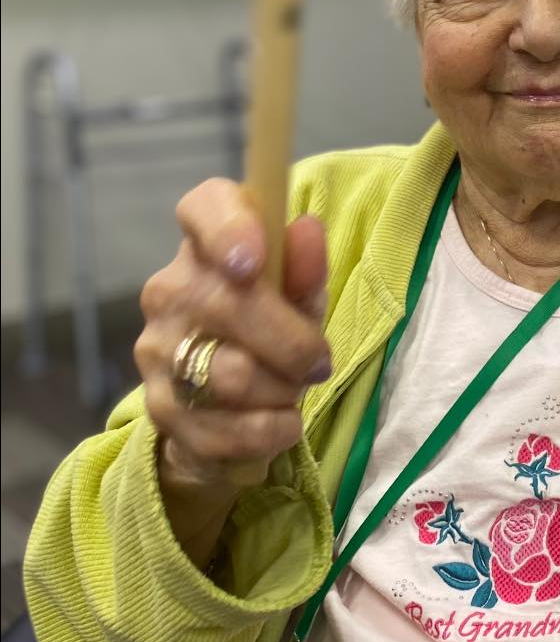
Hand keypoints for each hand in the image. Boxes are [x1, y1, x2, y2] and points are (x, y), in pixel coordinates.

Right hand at [136, 178, 331, 494]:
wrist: (223, 412)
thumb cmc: (270, 333)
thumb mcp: (299, 299)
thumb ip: (305, 269)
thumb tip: (308, 228)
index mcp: (205, 247)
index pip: (203, 209)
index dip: (228, 227)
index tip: (253, 261)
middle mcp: (169, 292)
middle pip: (229, 304)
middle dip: (292, 342)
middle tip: (319, 363)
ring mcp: (157, 351)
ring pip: (231, 374)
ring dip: (282, 390)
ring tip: (291, 390)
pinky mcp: (160, 409)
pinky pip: (226, 428)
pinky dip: (270, 431)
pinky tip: (280, 424)